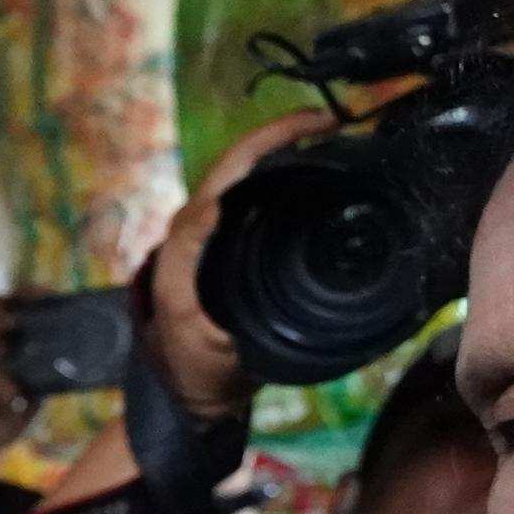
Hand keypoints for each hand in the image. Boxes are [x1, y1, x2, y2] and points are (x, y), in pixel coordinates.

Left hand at [144, 109, 335, 420]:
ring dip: (281, 151)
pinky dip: (281, 179)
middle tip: (328, 119)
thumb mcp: (196, 330)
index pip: (222, 178)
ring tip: (326, 132)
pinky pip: (252, 201)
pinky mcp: (227, 248)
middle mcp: (194, 234)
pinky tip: (315, 170)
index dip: (262, 146)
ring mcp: (212, 239)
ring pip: (245, 180)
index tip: (311, 130)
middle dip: (278, 136)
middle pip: (236, 167)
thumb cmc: (197, 366)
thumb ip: (201, 283)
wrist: (196, 393)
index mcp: (185, 245)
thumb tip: (211, 215)